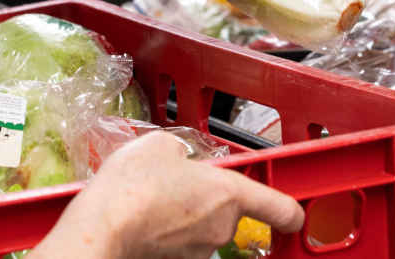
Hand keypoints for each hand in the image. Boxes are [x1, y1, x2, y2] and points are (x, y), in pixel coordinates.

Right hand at [30, 131, 304, 258]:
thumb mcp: (159, 146)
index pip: (279, 208)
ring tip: (148, 202)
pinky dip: (163, 233)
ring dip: (182, 217)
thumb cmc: (133, 185)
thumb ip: (180, 152)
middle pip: (226, 213)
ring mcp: (198, 251)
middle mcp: (221, 227)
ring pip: (198, 229)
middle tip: (175, 185)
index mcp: (229, 193)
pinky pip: (175, 243)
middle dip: (206, 200)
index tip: (294, 216)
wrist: (100, 228)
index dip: (290, 212)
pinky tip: (138, 220)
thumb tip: (176, 161)